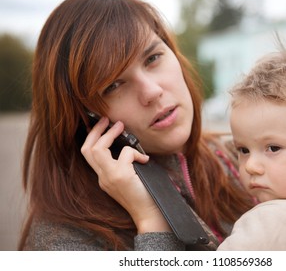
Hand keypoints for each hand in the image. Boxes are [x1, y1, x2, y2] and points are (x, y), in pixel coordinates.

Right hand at [81, 117, 170, 232]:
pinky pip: (125, 153)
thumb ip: (124, 164)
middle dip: (95, 130)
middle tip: (106, 119)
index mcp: (103, 178)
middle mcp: (102, 178)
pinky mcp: (121, 176)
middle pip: (87, 149)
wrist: (150, 214)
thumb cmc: (144, 195)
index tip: (101, 125)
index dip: (92, 137)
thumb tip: (127, 145)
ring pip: (97, 149)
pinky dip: (136, 152)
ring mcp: (109, 177)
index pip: (88, 155)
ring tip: (119, 126)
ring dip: (108, 134)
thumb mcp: (129, 178)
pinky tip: (145, 159)